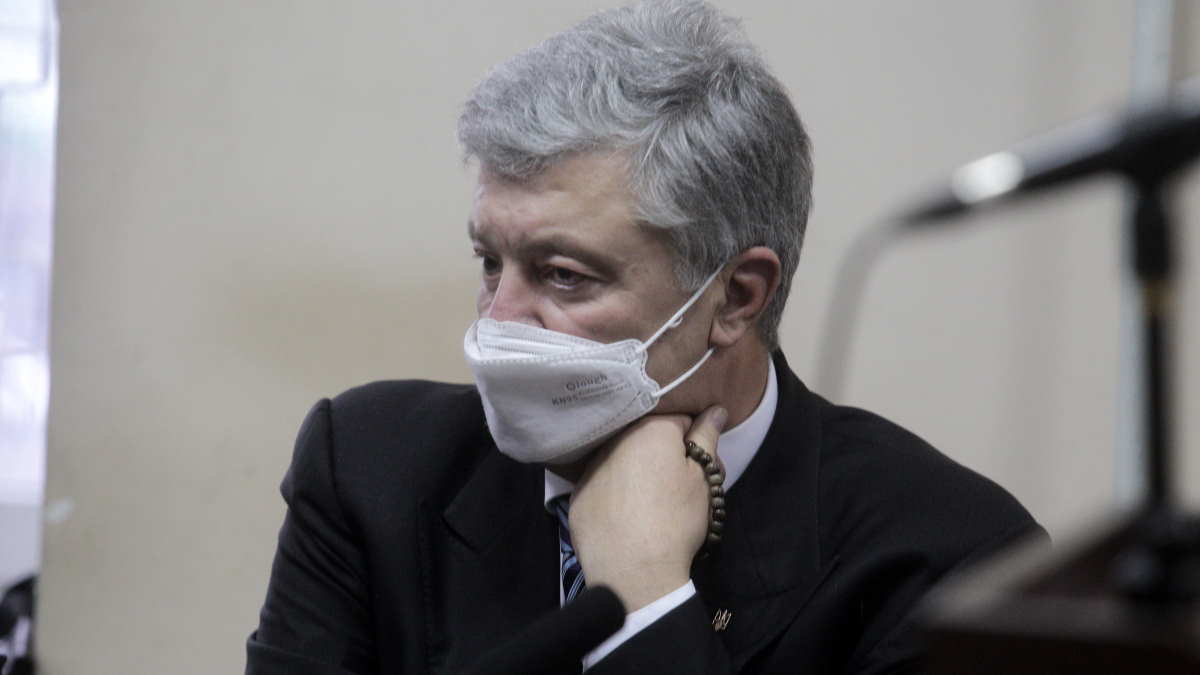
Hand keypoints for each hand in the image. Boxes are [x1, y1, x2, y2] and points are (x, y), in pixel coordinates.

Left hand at [568, 406, 727, 611]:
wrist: (635, 572)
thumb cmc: (676, 520)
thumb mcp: (703, 479)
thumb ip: (707, 438)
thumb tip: (715, 410)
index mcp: (650, 430)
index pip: (681, 421)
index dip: (695, 443)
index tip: (699, 468)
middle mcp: (615, 440)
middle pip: (648, 439)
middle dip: (664, 456)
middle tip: (678, 490)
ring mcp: (591, 468)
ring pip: (622, 459)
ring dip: (636, 470)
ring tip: (649, 505)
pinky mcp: (577, 495)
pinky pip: (602, 484)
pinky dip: (614, 492)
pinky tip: (626, 516)